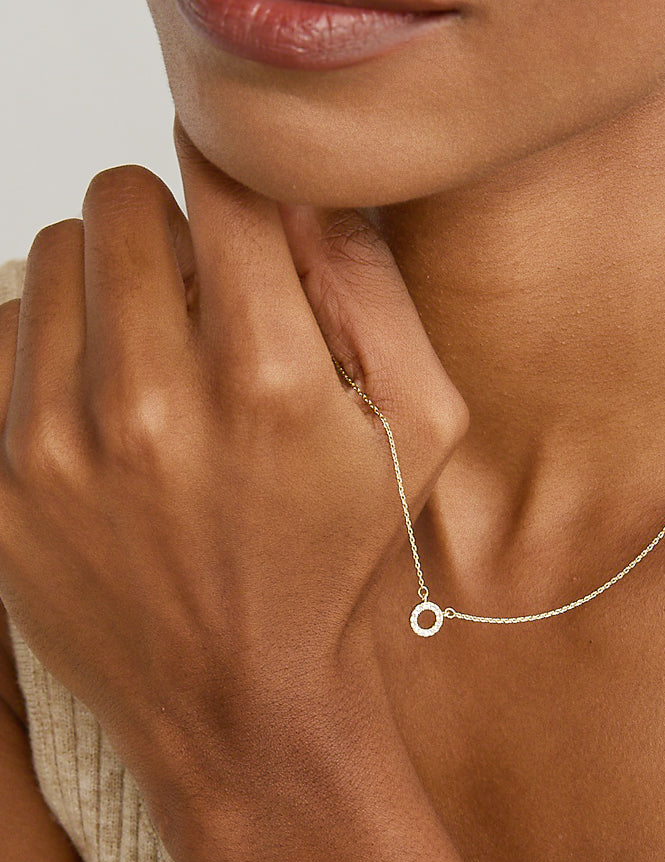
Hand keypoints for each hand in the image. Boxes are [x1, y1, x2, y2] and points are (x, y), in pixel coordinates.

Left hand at [0, 121, 467, 826]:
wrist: (244, 699)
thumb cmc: (342, 551)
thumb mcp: (424, 422)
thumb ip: (374, 287)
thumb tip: (306, 184)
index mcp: (272, 380)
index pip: (222, 186)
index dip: (231, 162)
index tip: (233, 172)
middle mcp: (153, 406)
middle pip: (120, 200)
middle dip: (166, 215)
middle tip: (197, 270)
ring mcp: (60, 449)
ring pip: (56, 256)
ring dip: (107, 273)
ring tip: (150, 333)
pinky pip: (1, 335)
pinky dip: (52, 342)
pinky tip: (100, 389)